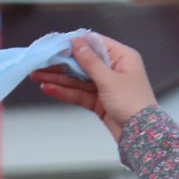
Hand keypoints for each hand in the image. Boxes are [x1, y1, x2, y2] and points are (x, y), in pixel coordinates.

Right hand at [34, 34, 157, 142]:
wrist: (142, 137)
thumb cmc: (134, 105)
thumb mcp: (110, 80)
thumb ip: (90, 61)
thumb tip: (76, 42)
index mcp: (122, 57)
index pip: (94, 44)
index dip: (73, 43)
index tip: (54, 43)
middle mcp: (114, 69)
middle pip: (82, 62)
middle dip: (60, 63)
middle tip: (38, 61)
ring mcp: (106, 86)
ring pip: (78, 79)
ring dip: (57, 78)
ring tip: (36, 76)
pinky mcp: (100, 102)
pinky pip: (80, 94)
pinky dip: (65, 92)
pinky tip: (48, 88)